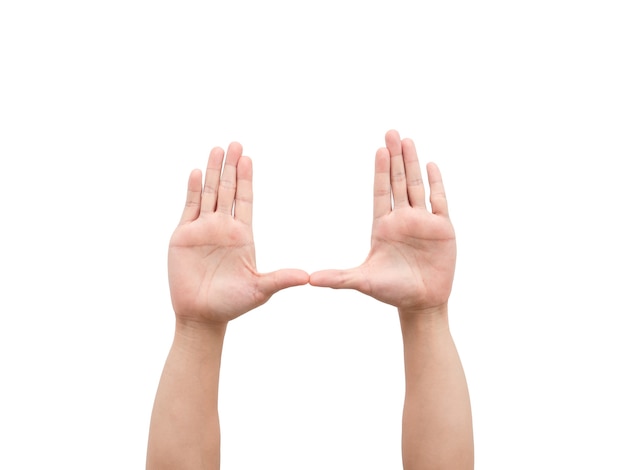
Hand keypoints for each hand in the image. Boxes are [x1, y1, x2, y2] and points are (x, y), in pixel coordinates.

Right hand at [168, 142, 308, 324]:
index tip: (248, 158)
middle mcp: (223, 228)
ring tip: (216, 149)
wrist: (202, 316)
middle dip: (231, 167)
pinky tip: (194, 173)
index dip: (246, 179)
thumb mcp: (260, 289)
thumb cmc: (233, 304)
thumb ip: (281, 279)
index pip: (245, 200)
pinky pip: (189, 208)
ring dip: (211, 172)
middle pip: (228, 190)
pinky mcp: (183, 236)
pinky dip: (192, 190)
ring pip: (208, 193)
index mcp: (242, 235)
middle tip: (234, 143)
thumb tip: (308, 277)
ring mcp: (202, 230)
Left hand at [310, 130, 455, 313]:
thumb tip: (310, 280)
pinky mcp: (442, 229)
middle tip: (392, 132)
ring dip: (413, 163)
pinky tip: (431, 165)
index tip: (379, 150)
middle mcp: (402, 219)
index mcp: (383, 226)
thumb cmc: (391, 291)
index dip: (381, 171)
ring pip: (417, 186)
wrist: (421, 302)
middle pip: (399, 182)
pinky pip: (440, 201)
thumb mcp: (362, 281)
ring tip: (408, 140)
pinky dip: (436, 183)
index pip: (381, 192)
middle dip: (395, 157)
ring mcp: (423, 222)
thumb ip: (338, 278)